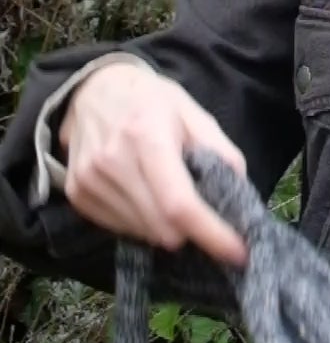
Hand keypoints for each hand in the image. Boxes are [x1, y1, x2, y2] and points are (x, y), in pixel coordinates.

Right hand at [59, 61, 248, 265]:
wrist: (93, 89)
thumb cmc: (150, 101)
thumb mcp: (193, 113)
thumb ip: (220, 151)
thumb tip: (239, 193)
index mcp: (146, 137)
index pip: (179, 203)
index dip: (211, 234)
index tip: (238, 252)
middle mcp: (112, 162)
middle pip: (162, 228)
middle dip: (192, 232)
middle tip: (204, 215)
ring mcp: (89, 181)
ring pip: (143, 234)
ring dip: (165, 227)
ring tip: (168, 194)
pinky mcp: (77, 194)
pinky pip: (120, 229)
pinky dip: (142, 222)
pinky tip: (144, 195)